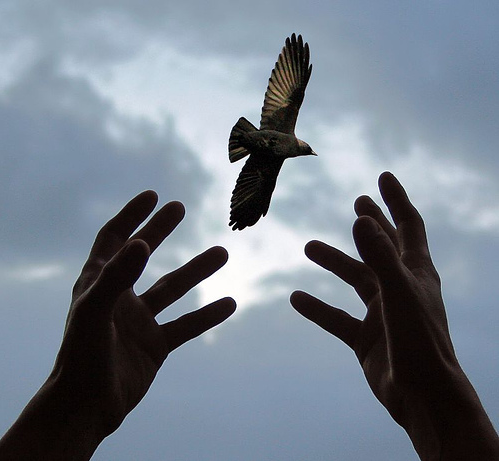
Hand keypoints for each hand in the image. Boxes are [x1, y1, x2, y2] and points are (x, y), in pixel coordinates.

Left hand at [0, 191, 235, 459]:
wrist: (87, 407)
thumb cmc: (82, 356)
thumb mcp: (95, 310)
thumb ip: (117, 276)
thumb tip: (141, 242)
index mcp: (98, 283)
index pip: (113, 238)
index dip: (130, 216)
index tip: (152, 196)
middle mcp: (119, 297)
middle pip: (143, 255)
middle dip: (160, 230)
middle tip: (180, 207)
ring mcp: (139, 320)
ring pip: (173, 288)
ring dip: (197, 270)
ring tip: (223, 252)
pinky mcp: (155, 343)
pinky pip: (187, 325)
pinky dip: (207, 315)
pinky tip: (229, 304)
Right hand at [291, 172, 498, 459]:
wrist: (422, 398)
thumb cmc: (420, 343)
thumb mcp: (399, 294)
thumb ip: (380, 257)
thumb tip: (360, 219)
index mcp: (416, 273)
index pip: (409, 227)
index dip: (397, 201)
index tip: (384, 177)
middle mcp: (400, 289)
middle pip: (384, 248)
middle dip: (372, 224)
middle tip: (358, 203)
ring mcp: (384, 314)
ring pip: (355, 280)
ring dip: (334, 262)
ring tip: (308, 246)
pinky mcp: (367, 338)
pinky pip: (337, 318)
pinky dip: (318, 308)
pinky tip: (296, 298)